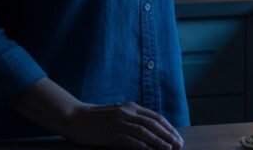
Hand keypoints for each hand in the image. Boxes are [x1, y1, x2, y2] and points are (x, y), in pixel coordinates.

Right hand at [61, 101, 183, 148]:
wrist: (74, 117)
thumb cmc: (95, 118)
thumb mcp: (117, 113)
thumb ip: (132, 118)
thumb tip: (150, 129)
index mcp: (130, 107)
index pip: (155, 117)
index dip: (168, 127)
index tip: (177, 137)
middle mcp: (127, 112)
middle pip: (153, 124)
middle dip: (168, 135)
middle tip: (179, 145)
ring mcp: (119, 122)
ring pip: (145, 132)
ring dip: (159, 141)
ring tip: (169, 149)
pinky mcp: (111, 133)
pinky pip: (130, 140)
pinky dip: (143, 146)